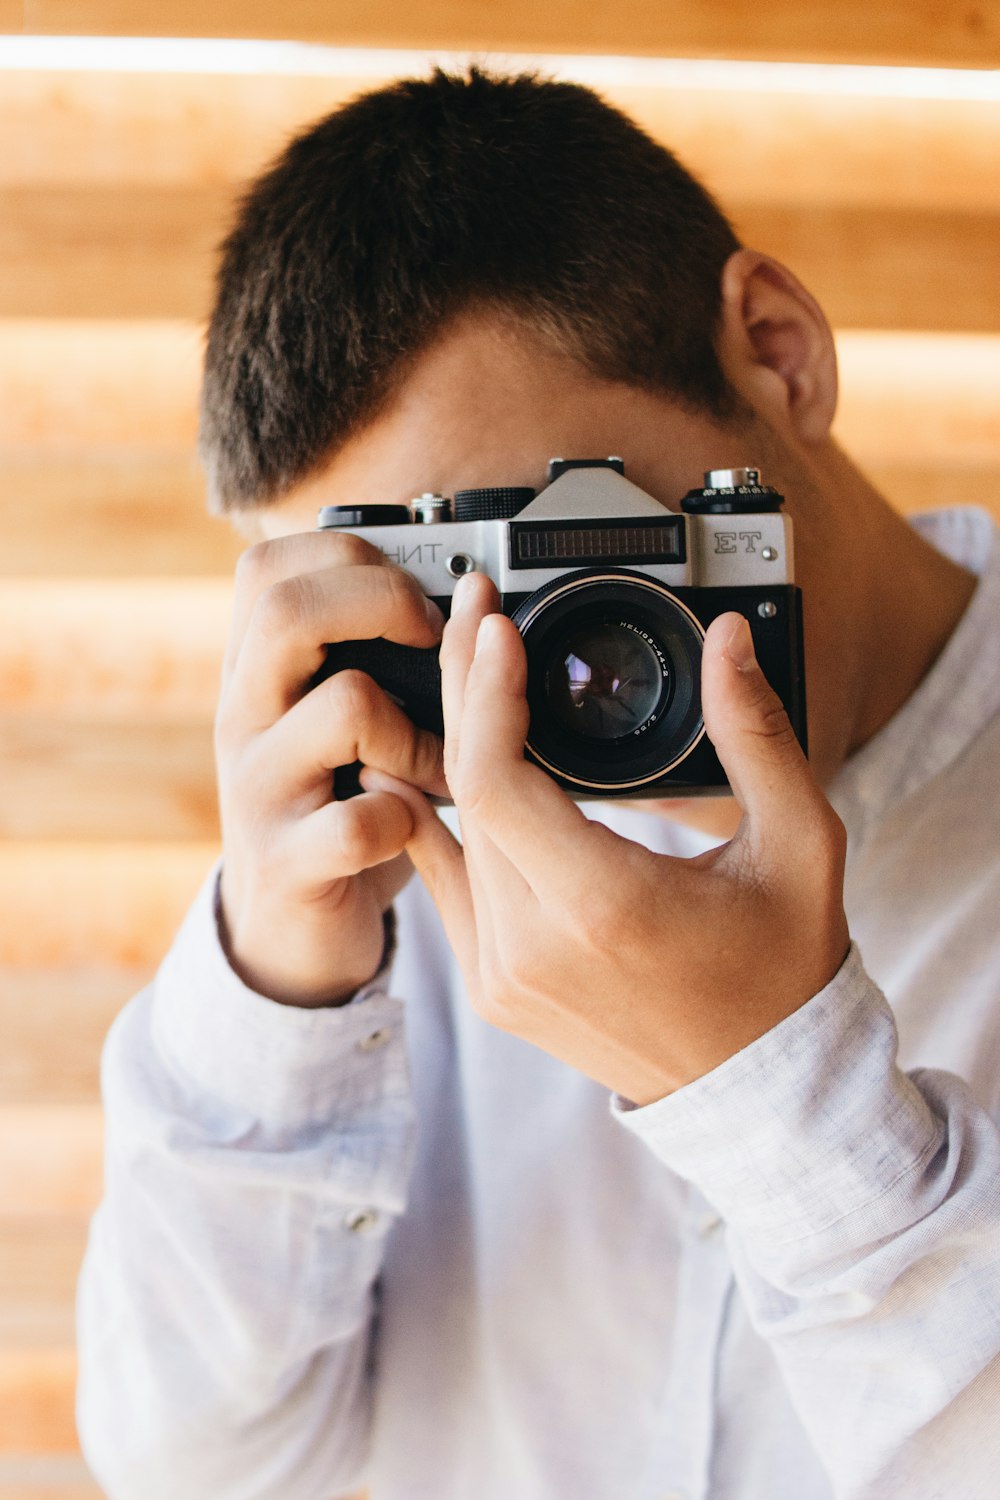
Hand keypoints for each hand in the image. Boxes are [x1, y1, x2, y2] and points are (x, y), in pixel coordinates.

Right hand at [215, 531, 447, 1005]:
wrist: (289, 931)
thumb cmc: (339, 806)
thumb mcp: (341, 723)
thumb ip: (374, 662)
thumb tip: (470, 598)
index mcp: (255, 673)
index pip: (267, 568)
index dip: (348, 557)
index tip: (413, 595)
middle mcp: (243, 718)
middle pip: (287, 611)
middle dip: (385, 604)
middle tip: (432, 646)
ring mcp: (259, 790)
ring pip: (345, 706)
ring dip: (418, 733)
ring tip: (438, 769)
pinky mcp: (286, 862)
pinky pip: (359, 819)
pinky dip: (406, 820)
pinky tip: (414, 828)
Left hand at [366, 572, 848, 1102]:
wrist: (763, 1091)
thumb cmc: (785, 968)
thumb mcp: (800, 845)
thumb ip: (758, 737)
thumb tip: (727, 641)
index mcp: (603, 910)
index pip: (496, 781)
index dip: (484, 692)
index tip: (495, 625)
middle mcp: (532, 950)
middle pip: (463, 793)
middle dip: (466, 692)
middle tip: (475, 619)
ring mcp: (502, 976)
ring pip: (450, 834)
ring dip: (453, 746)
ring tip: (469, 671)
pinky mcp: (492, 989)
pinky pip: (448, 882)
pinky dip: (442, 815)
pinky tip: (438, 754)